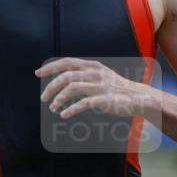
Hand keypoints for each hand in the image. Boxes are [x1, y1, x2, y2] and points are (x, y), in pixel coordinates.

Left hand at [36, 57, 150, 118]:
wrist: (138, 97)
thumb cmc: (115, 87)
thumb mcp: (99, 74)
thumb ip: (83, 73)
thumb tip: (62, 76)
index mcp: (92, 66)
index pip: (66, 62)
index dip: (51, 67)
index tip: (38, 74)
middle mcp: (95, 73)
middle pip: (66, 76)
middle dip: (51, 87)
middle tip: (44, 98)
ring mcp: (100, 86)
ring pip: (73, 88)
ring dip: (59, 99)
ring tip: (53, 108)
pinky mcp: (105, 99)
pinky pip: (83, 103)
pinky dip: (71, 109)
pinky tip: (64, 114)